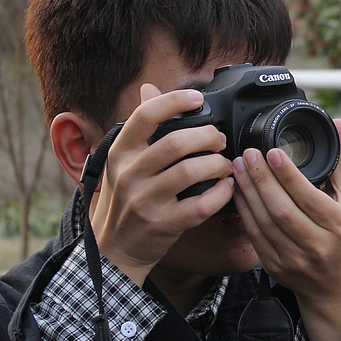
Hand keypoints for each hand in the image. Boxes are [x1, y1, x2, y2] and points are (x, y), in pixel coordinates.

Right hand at [90, 83, 233, 286]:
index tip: (197, 98)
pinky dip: (222, 193)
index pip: (145, 115)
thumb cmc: (124, 202)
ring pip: (192, 171)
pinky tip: (226, 188)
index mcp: (119, 153)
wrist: (113, 251)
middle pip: (177, 142)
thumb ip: (138, 130)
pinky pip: (202, 204)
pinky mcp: (163, 224)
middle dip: (208, 136)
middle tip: (218, 140)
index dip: (175, 101)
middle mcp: (129, 175)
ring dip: (218, 164)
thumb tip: (149, 89)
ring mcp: (145, 201)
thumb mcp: (122, 163)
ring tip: (224, 165)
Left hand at [231, 118, 340, 340]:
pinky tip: (237, 191)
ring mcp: (294, 259)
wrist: (334, 285)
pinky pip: (254, 235)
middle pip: (282, 210)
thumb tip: (339, 123)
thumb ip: (338, 162)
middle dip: (261, 180)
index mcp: (338, 225)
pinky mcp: (274, 266)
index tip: (272, 152)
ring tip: (238, 167)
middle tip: (247, 153)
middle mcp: (317, 245)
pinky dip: (243, 211)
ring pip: (264, 223)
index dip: (288, 175)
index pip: (308, 198)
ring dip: (247, 193)